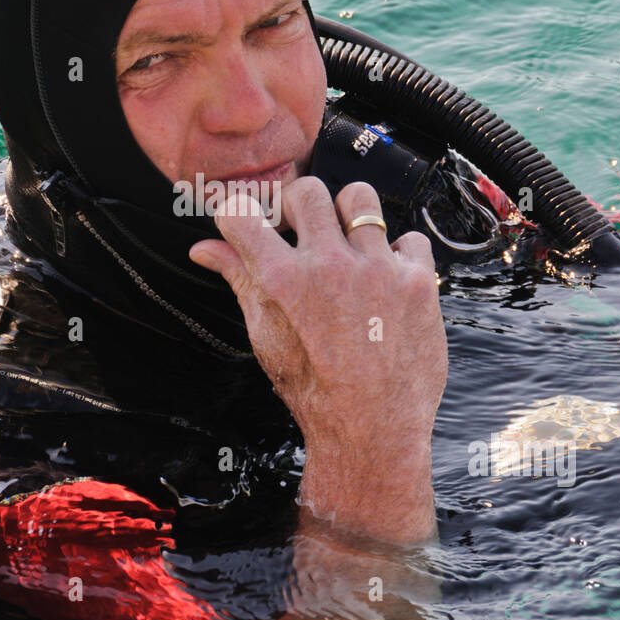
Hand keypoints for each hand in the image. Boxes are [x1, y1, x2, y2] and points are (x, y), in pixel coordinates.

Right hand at [189, 178, 446, 544]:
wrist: (374, 429)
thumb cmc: (314, 389)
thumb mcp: (265, 336)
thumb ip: (239, 279)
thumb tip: (203, 248)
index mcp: (282, 281)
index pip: (243, 213)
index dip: (239, 212)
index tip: (248, 220)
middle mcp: (329, 266)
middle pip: (305, 190)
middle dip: (296, 205)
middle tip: (301, 230)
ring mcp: (377, 269)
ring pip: (359, 197)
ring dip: (349, 215)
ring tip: (349, 245)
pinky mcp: (416, 280)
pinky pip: (408, 237)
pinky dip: (397, 253)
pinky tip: (387, 281)